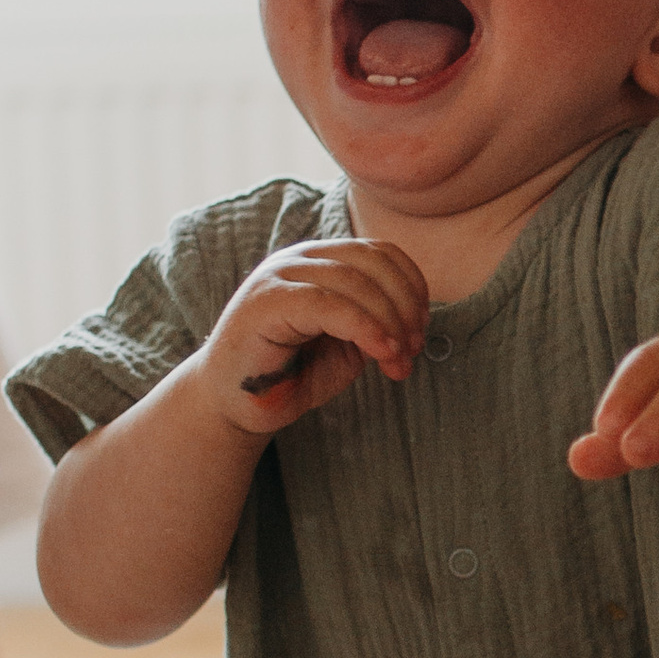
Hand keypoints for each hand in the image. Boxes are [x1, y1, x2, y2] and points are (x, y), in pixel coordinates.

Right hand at [193, 236, 427, 432]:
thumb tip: (413, 319)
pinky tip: (382, 353)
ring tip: (398, 359)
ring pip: (354, 281)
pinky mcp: (265, 300)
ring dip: (389, 322)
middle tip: (413, 348)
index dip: (412, 286)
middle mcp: (300, 259)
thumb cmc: (292, 375)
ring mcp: (280, 275)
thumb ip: (376, 322)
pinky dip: (365, 327)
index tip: (423, 328)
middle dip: (405, 306)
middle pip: (372, 262)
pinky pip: (328, 303)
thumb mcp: (347, 344)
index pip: (380, 252)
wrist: (235, 406)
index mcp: (321, 261)